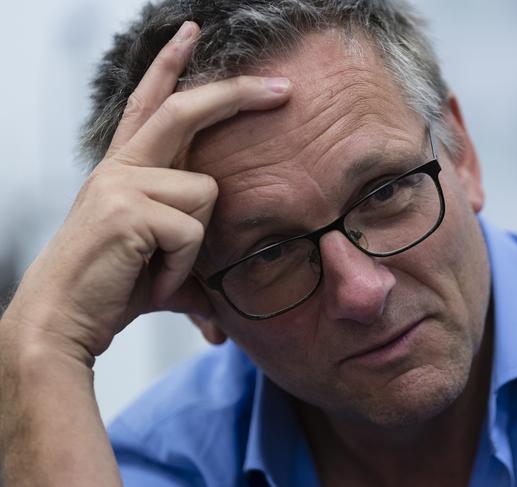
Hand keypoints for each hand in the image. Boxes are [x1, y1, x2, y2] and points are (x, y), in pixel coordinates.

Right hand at [2, 21, 291, 363]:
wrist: (61, 322)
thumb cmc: (110, 291)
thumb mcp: (160, 268)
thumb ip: (193, 274)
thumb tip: (223, 325)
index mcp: (125, 169)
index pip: (148, 103)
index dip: (169, 66)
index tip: (191, 33)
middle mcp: (121, 166)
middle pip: (185, 109)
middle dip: (238, 94)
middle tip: (285, 90)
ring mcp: (122, 184)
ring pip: (206, 192)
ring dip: (196, 244)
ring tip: (159, 269)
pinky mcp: (127, 210)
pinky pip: (192, 231)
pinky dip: (183, 267)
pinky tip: (152, 278)